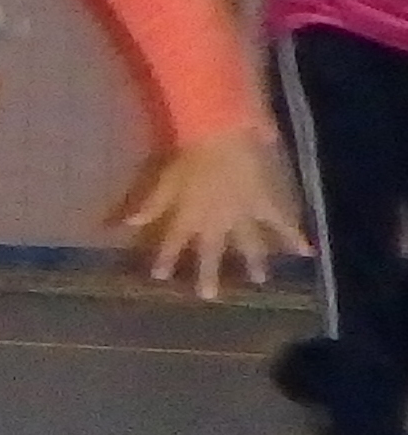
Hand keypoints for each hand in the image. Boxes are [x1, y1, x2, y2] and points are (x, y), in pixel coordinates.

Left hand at [114, 131, 305, 299]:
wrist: (220, 137)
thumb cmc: (188, 157)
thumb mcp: (164, 182)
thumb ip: (149, 206)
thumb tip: (126, 225)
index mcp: (188, 216)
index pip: (173, 243)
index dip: (166, 259)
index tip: (161, 278)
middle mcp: (215, 221)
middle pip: (211, 252)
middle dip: (208, 273)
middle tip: (209, 296)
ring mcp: (242, 215)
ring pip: (248, 243)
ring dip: (254, 262)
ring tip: (261, 280)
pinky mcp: (265, 203)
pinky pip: (281, 223)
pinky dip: (295, 237)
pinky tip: (308, 253)